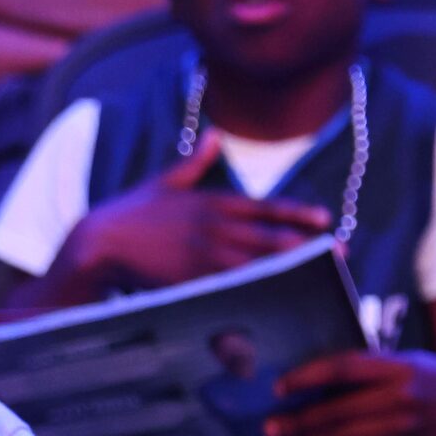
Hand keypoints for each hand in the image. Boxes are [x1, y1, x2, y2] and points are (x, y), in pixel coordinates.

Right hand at [66, 133, 333, 296]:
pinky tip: (278, 301)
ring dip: (291, 270)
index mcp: (214, 202)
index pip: (267, 207)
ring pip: (258, 264)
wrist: (96, 242)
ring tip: (320, 277)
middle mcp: (216, 227)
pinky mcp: (191, 280)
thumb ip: (195, 162)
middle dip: (308, 246)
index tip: (326, 220)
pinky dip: (256, 293)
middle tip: (339, 254)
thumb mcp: (165, 180)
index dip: (299, 214)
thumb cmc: (131, 212)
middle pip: (271, 238)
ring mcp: (204, 255)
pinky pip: (232, 288)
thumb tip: (214, 135)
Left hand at [268, 349, 435, 435]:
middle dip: (298, 422)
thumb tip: (318, 382)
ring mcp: (400, 428)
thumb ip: (368, 368)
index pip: (343, 369)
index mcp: (398, 367)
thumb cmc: (433, 377)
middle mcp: (398, 398)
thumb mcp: (405, 359)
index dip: (307, 378)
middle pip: (335, 412)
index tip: (280, 387)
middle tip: (270, 427)